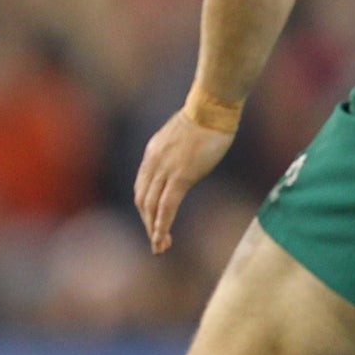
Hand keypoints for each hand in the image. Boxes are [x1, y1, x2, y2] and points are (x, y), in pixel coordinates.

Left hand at [134, 110, 234, 254]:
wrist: (212, 108)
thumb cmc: (205, 120)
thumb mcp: (183, 139)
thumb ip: (178, 154)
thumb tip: (185, 163)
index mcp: (152, 155)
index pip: (142, 187)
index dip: (145, 208)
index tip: (152, 222)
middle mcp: (153, 163)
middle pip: (142, 200)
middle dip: (147, 222)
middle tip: (156, 241)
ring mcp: (165, 170)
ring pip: (151, 206)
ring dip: (153, 229)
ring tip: (159, 246)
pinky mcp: (180, 175)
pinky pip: (167, 205)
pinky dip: (162, 224)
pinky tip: (162, 237)